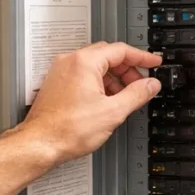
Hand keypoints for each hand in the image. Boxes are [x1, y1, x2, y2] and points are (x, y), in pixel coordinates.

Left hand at [18, 42, 162, 164]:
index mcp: (84, 62)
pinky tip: (106, 101)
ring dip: (113, 78)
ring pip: (95, 67)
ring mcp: (60, 72)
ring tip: (125, 96)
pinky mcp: (56, 85)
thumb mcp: (113, 111)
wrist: (39, 144)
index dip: (142, 57)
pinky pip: (82, 76)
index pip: (121, 50)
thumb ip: (137, 94)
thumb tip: (150, 85)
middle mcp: (69, 62)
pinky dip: (98, 84)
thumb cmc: (66, 129)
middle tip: (141, 83)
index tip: (154, 62)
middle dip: (128, 69)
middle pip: (107, 56)